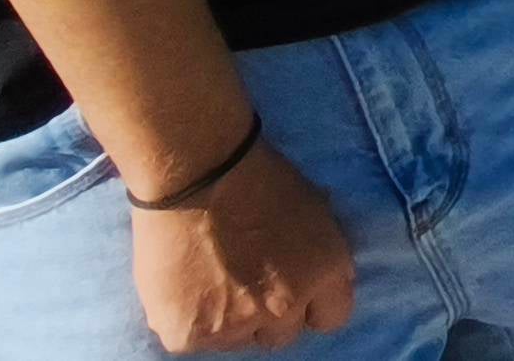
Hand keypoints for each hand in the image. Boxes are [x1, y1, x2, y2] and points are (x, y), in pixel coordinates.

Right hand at [128, 140, 354, 351]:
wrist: (195, 172)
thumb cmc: (256, 176)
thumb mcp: (313, 210)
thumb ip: (317, 255)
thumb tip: (313, 275)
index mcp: (325, 273)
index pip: (331, 317)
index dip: (310, 304)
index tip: (293, 289)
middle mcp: (287, 307)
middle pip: (283, 334)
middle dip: (268, 314)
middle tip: (244, 283)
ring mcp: (237, 326)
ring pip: (236, 340)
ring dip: (227, 321)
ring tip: (209, 282)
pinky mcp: (190, 336)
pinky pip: (195, 341)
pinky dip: (188, 320)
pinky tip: (182, 288)